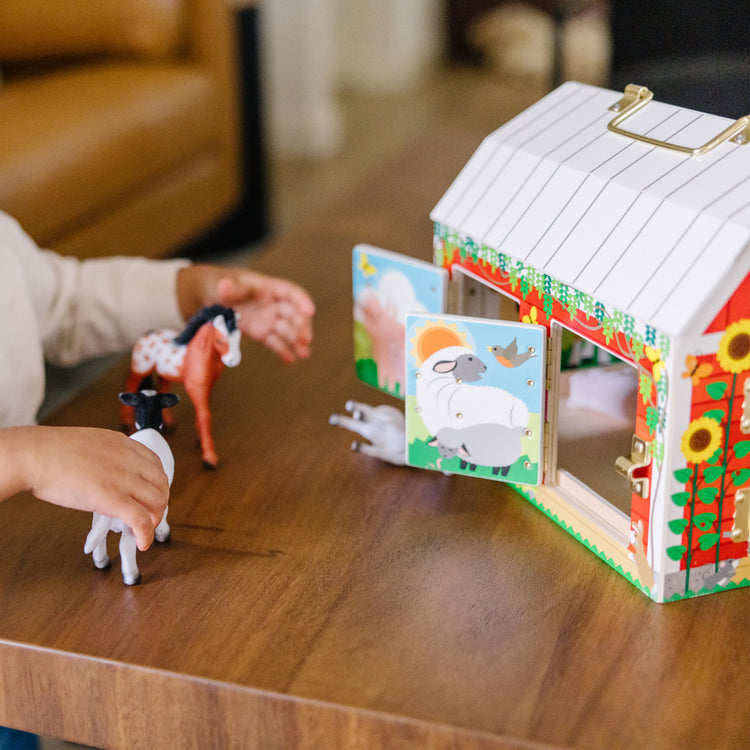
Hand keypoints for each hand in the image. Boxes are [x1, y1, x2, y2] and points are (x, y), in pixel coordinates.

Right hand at [0, 426, 168, 550]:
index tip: (152, 494)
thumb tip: (107, 473)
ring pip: (157, 501)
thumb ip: (107, 456)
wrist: (36, 455)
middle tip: (151, 515)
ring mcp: (123, 479)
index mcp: (124, 444)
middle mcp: (129, 460)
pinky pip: (140, 520)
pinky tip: (143, 542)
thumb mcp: (92, 443)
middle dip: (160, 502)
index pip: (155, 464)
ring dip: (155, 519)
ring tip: (145, 529)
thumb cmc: (52, 451)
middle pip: (161, 483)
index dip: (158, 483)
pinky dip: (146, 534)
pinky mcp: (113, 499)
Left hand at [178, 265, 314, 362]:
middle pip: (293, 314)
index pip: (290, 292)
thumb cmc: (217, 284)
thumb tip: (225, 286)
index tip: (310, 311)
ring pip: (287, 330)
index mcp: (267, 288)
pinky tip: (290, 360)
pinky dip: (283, 350)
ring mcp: (267, 319)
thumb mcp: (220, 284)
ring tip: (304, 355)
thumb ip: (226, 288)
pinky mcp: (260, 332)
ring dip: (297, 341)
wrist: (207, 297)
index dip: (302, 300)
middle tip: (306, 340)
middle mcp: (272, 304)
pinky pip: (275, 342)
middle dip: (302, 326)